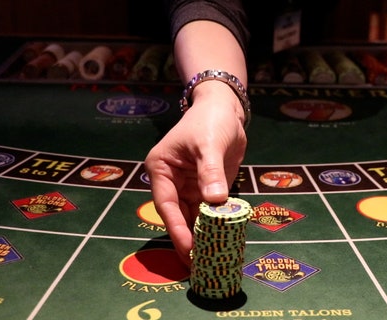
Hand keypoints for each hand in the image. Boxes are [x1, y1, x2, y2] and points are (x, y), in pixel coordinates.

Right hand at [144, 81, 247, 265]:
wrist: (225, 110)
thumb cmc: (209, 121)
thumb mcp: (209, 145)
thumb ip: (210, 172)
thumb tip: (215, 201)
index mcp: (161, 170)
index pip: (166, 205)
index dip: (176, 228)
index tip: (188, 248)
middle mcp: (172, 182)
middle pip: (178, 216)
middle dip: (187, 239)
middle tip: (197, 265)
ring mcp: (189, 187)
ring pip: (193, 217)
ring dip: (200, 236)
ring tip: (208, 260)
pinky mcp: (206, 189)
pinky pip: (209, 211)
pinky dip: (214, 226)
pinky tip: (220, 242)